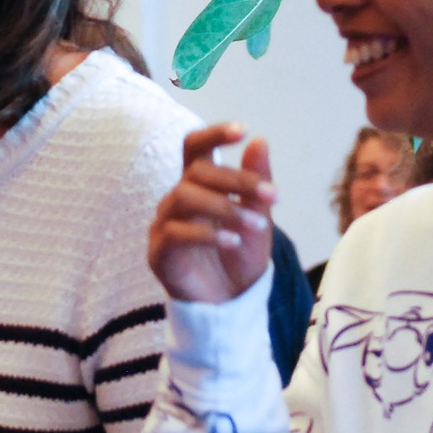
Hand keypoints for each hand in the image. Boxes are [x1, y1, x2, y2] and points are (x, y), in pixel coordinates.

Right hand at [149, 123, 276, 303]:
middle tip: (272, 196)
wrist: (230, 301)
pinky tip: (233, 241)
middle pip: (197, 171)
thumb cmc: (240, 253)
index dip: (213, 135)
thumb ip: (255, 182)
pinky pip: (176, 232)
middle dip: (237, 180)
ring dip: (225, 208)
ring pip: (185, 197)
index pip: (195, 147)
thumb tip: (259, 141)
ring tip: (256, 224)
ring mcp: (165, 222)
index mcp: (200, 183)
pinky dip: (207, 234)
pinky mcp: (160, 250)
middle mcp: (178, 197)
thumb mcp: (258, 216)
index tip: (242, 130)